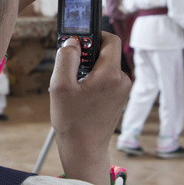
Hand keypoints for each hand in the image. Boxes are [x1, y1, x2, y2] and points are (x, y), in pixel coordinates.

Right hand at [48, 33, 130, 184]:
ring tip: (73, 85)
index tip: (77, 41)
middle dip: (87, 54)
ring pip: (105, 66)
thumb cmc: (73, 121)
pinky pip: (106, 79)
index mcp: (111, 74)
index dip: (94, 34)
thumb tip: (72, 42)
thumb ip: (66, 58)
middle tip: (69, 66)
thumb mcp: (61, 86)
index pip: (111, 39)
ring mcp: (122, 90)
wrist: (84, 150)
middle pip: (106, 53)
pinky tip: (79, 95)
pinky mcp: (119, 98)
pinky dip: (93, 79)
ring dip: (89, 69)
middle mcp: (122, 80)